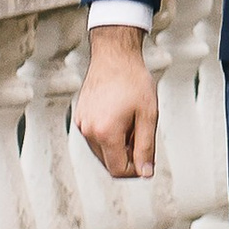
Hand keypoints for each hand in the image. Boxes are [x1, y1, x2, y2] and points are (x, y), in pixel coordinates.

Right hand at [78, 26, 159, 178]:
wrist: (115, 55)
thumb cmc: (134, 81)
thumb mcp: (148, 115)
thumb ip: (146, 147)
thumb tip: (145, 173)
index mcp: (105, 133)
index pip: (118, 170)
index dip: (136, 170)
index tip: (147, 158)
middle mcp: (88, 131)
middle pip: (109, 162)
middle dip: (127, 156)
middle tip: (141, 132)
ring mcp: (81, 123)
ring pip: (102, 151)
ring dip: (118, 145)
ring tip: (131, 121)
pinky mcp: (80, 116)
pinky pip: (95, 137)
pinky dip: (108, 134)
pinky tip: (120, 115)